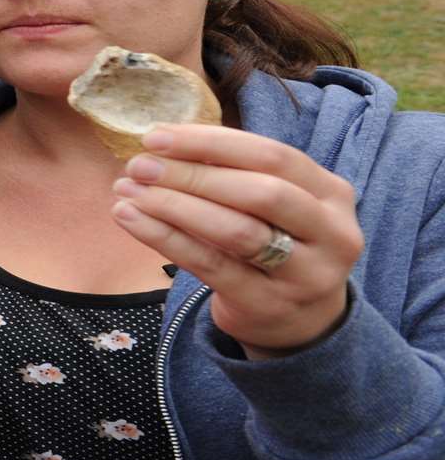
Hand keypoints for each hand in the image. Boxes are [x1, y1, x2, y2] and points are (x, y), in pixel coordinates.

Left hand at [110, 122, 362, 355]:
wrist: (302, 322)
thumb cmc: (276, 243)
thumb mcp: (275, 205)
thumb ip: (234, 173)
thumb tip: (164, 145)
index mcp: (332, 194)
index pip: (272, 155)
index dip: (210, 142)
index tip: (156, 137)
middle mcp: (331, 234)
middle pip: (259, 192)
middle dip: (191, 174)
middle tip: (138, 165)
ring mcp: (306, 275)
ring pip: (236, 231)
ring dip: (173, 205)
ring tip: (127, 189)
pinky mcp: (268, 304)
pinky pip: (210, 265)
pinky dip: (164, 237)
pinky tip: (130, 218)